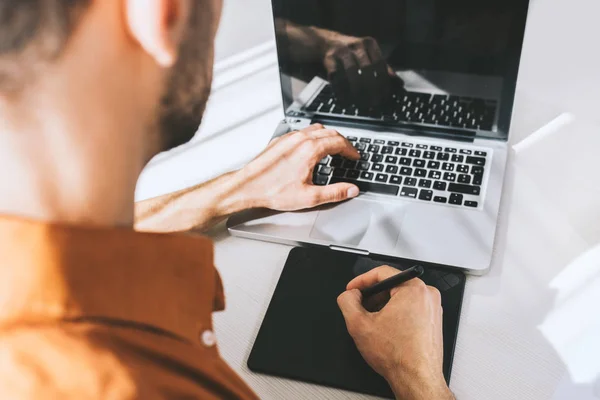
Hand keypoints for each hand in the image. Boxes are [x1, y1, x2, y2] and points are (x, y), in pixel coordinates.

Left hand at [239, 124, 359, 210]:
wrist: (248, 186)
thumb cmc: (273, 191)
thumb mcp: (309, 197)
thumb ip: (334, 193)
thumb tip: (351, 189)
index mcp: (310, 150)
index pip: (339, 142)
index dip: (351, 150)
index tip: (355, 156)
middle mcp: (300, 139)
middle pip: (329, 132)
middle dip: (342, 142)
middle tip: (348, 152)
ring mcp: (289, 137)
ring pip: (315, 129)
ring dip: (328, 136)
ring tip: (333, 148)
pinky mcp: (280, 140)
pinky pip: (302, 131)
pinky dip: (313, 137)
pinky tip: (312, 148)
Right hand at [319, 31, 403, 107]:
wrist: (326, 43)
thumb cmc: (352, 54)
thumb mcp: (369, 55)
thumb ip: (383, 68)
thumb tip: (399, 83)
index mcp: (369, 44)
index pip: (380, 63)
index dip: (383, 82)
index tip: (384, 96)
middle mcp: (356, 45)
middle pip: (367, 68)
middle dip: (371, 88)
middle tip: (374, 103)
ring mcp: (341, 51)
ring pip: (352, 72)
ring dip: (357, 90)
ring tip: (361, 104)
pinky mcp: (328, 59)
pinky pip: (336, 77)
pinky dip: (341, 90)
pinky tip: (345, 100)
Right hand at [337, 266, 453, 399]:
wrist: (416, 379)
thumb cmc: (398, 356)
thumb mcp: (359, 324)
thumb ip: (347, 302)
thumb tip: (349, 295)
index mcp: (414, 289)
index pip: (382, 273)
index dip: (361, 280)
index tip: (352, 289)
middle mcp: (427, 296)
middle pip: (392, 285)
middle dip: (372, 296)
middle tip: (359, 307)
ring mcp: (433, 309)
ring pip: (401, 298)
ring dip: (383, 306)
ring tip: (372, 322)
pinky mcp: (433, 321)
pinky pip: (410, 309)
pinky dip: (396, 314)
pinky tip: (386, 329)